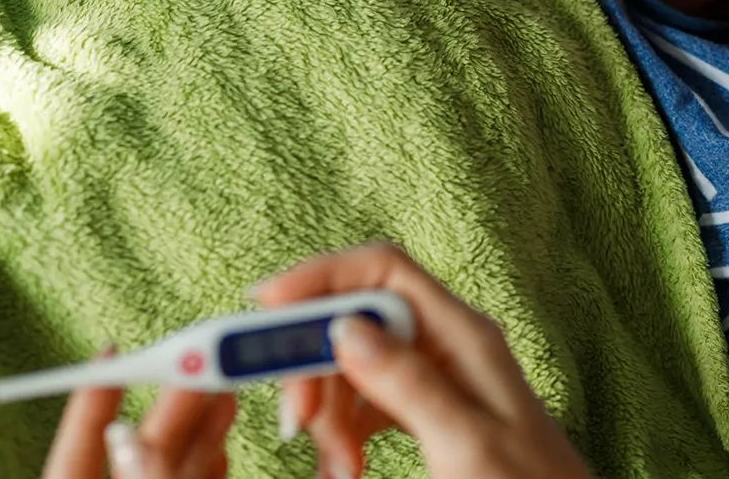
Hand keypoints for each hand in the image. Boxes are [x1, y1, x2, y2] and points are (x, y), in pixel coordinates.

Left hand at [41, 350, 237, 478]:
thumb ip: (141, 478)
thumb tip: (140, 441)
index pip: (77, 444)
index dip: (93, 395)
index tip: (111, 352)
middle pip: (136, 446)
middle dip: (169, 405)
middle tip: (196, 368)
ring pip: (168, 463)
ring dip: (200, 429)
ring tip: (223, 395)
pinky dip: (206, 463)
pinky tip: (220, 444)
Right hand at [253, 242, 591, 478]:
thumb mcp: (465, 441)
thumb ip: (408, 384)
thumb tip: (347, 326)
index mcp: (464, 336)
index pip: (383, 270)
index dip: (320, 277)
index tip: (262, 308)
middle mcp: (448, 346)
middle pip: (356, 323)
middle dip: (315, 368)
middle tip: (298, 425)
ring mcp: (436, 379)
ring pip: (352, 369)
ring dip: (328, 414)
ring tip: (337, 470)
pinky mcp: (425, 414)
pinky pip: (365, 406)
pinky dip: (343, 434)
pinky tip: (342, 468)